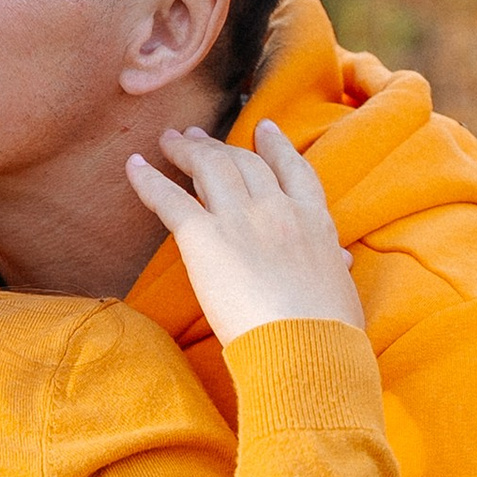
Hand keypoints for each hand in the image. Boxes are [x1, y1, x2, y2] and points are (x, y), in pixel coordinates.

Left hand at [126, 118, 365, 345]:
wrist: (306, 346)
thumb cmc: (328, 330)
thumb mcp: (341, 287)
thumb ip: (334, 265)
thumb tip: (342, 260)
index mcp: (313, 221)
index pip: (294, 170)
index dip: (276, 146)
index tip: (263, 130)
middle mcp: (277, 209)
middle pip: (243, 162)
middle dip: (219, 145)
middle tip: (197, 136)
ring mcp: (240, 219)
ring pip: (209, 167)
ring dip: (185, 150)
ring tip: (168, 140)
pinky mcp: (205, 237)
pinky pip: (170, 199)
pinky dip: (148, 181)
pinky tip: (134, 165)